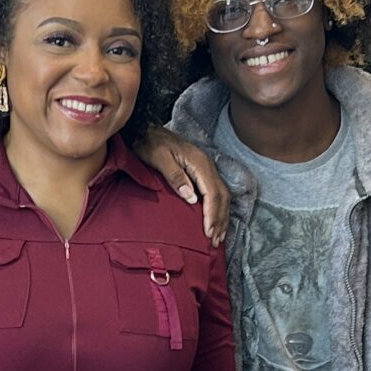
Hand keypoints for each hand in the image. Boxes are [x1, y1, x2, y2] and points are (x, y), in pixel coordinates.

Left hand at [138, 125, 230, 242]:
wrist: (147, 129)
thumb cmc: (150, 144)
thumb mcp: (159, 158)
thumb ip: (175, 177)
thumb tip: (191, 198)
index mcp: (199, 163)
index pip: (212, 193)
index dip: (212, 214)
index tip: (208, 233)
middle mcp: (208, 166)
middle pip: (222, 197)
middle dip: (219, 220)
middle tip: (214, 242)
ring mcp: (206, 168)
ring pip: (222, 196)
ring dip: (222, 217)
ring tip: (218, 238)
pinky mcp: (202, 172)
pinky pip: (217, 193)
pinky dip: (218, 209)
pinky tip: (215, 221)